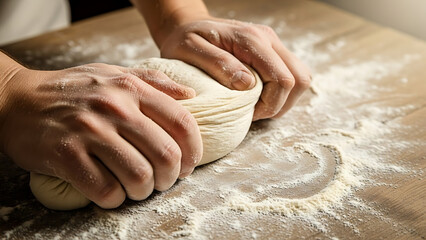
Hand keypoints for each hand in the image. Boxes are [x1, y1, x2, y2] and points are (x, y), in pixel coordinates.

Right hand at [0, 63, 202, 207]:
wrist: (17, 99)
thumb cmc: (72, 89)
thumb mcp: (114, 75)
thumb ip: (154, 82)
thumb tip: (190, 95)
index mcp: (132, 89)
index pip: (182, 123)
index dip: (194, 150)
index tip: (189, 165)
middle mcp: (114, 108)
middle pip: (166, 155)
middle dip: (171, 177)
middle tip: (162, 181)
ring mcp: (89, 131)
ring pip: (139, 177)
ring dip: (143, 191)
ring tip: (137, 188)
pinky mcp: (66, 155)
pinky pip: (105, 190)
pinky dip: (115, 199)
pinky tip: (112, 192)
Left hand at [158, 17, 311, 120]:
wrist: (186, 24)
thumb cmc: (184, 38)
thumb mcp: (191, 50)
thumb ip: (218, 64)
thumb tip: (247, 85)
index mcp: (251, 40)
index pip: (283, 79)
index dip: (270, 104)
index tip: (247, 112)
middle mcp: (268, 39)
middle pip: (299, 79)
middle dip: (280, 104)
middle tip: (254, 112)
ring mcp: (273, 44)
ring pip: (300, 78)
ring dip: (283, 99)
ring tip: (257, 106)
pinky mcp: (271, 51)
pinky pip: (290, 75)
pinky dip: (281, 92)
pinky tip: (259, 97)